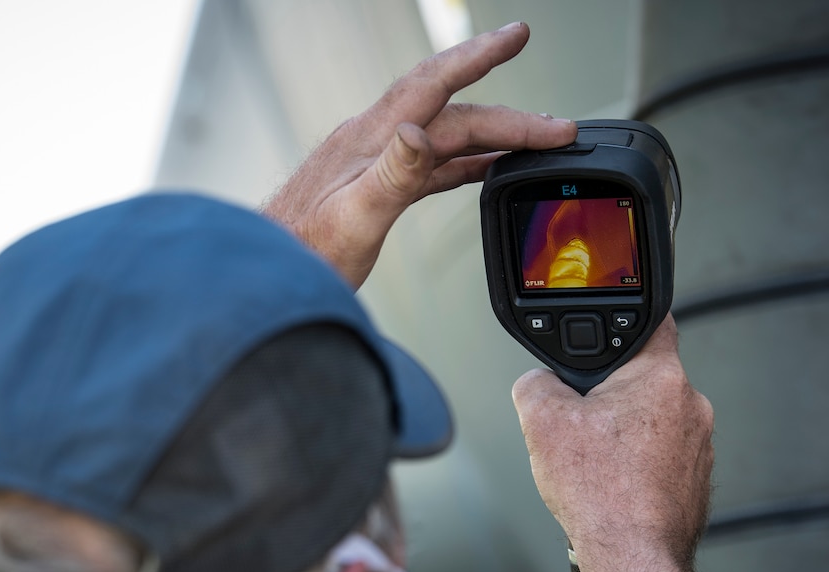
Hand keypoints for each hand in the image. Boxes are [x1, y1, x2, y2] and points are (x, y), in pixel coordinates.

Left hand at [262, 22, 576, 287]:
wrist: (268, 278)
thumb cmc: (301, 256)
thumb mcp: (351, 219)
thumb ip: (389, 175)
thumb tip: (420, 132)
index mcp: (370, 140)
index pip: (433, 85)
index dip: (478, 57)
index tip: (517, 35)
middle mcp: (374, 141)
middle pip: (454, 116)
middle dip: (511, 116)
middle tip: (560, 126)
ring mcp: (375, 163)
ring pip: (448, 137)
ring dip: (494, 135)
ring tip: (538, 138)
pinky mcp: (376, 188)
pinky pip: (433, 166)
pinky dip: (467, 163)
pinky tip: (488, 168)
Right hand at [511, 317, 713, 571]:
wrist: (632, 556)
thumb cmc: (601, 494)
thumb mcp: (541, 422)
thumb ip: (535, 384)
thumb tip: (537, 384)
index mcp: (660, 377)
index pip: (652, 322)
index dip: (622, 322)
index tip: (609, 329)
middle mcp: (692, 407)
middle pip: (641, 382)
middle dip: (609, 397)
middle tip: (581, 422)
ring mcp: (699, 447)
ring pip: (650, 424)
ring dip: (623, 436)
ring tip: (594, 464)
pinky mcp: (695, 481)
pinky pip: (660, 459)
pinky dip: (636, 468)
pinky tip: (612, 486)